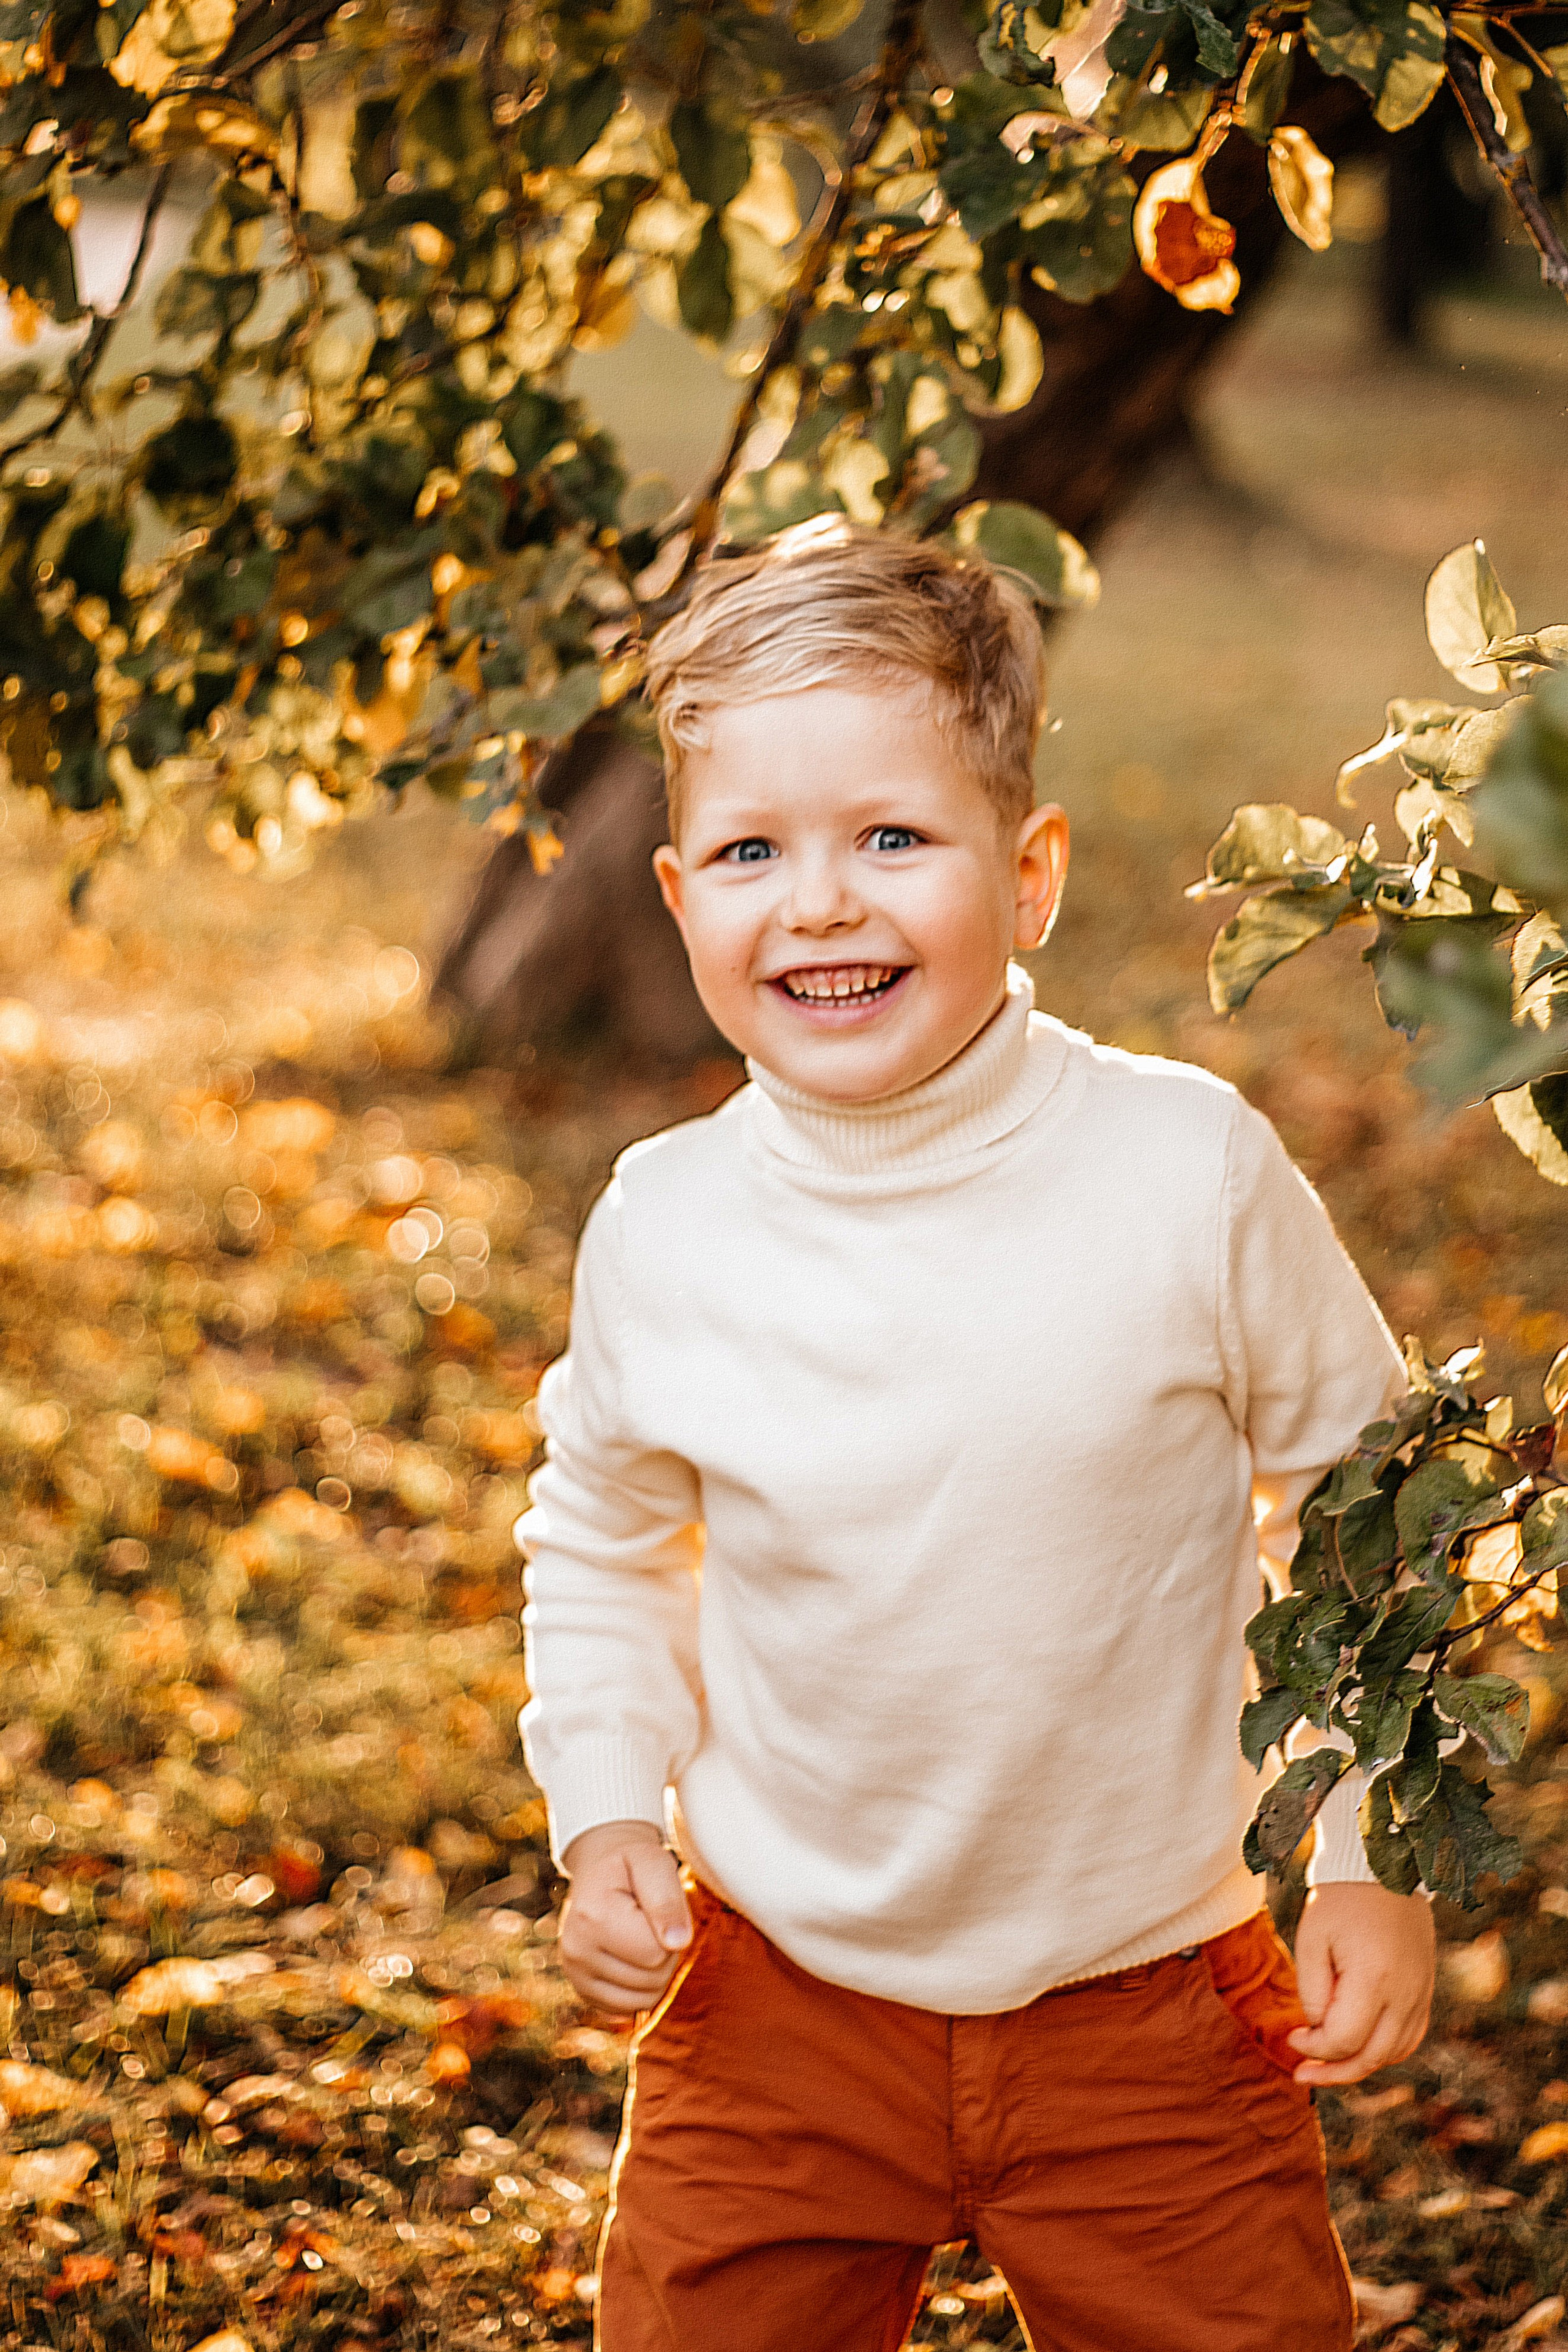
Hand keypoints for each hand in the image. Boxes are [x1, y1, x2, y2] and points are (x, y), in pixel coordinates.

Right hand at [558, 1820, 691, 2016]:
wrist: (600, 1873)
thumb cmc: (633, 1865)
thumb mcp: (654, 1863)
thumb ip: (668, 1900)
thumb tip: (678, 1943)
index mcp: (593, 1916)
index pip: (656, 1952)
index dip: (669, 1931)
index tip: (654, 1907)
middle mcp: (576, 1950)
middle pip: (652, 1979)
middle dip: (664, 1952)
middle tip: (650, 1921)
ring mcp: (575, 1974)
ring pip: (643, 2000)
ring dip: (655, 1972)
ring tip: (641, 1937)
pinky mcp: (582, 1991)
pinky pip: (628, 2009)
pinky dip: (639, 1989)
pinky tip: (630, 1958)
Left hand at [1288, 1880, 1434, 2086]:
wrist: (1381, 1869)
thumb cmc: (1339, 1901)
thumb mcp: (1311, 1941)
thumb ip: (1312, 1992)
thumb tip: (1319, 2031)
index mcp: (1375, 1979)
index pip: (1344, 2040)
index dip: (1314, 2048)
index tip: (1292, 2037)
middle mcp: (1406, 1994)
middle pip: (1372, 2058)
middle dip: (1333, 2071)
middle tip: (1302, 2073)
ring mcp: (1421, 1993)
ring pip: (1394, 2053)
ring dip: (1359, 2064)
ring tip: (1327, 2063)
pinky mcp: (1425, 1989)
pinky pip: (1409, 2036)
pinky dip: (1383, 2049)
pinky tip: (1358, 2045)